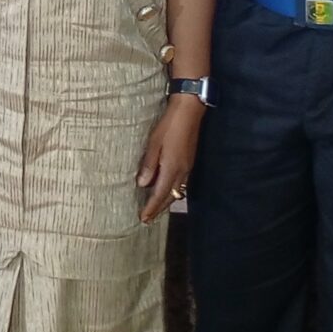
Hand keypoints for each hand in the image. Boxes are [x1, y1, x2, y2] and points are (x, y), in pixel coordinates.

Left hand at [136, 95, 204, 221]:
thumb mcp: (154, 144)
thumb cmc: (169, 126)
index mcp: (172, 169)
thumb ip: (148, 165)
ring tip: (155, 209)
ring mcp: (187, 167)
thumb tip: (142, 185)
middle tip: (148, 219)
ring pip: (176, 191)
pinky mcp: (189, 162)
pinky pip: (180, 183)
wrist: (189, 112)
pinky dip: (172, 192)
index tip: (143, 218)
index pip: (160, 194)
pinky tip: (166, 191)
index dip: (151, 208)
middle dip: (159, 209)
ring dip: (166, 202)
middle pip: (170, 197)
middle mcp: (182, 172)